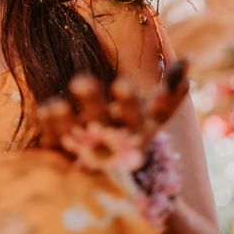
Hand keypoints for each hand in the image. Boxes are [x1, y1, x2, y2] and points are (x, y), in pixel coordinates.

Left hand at [36, 60, 189, 152]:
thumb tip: (188, 59)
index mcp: (138, 131)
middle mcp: (112, 142)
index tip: (121, 84)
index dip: (129, 103)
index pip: (137, 117)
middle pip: (102, 122)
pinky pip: (54, 141)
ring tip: (57, 103)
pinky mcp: (62, 156)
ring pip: (75, 133)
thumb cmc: (133, 130)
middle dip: (92, 102)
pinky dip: (51, 126)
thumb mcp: (155, 115)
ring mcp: (86, 150)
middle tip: (81, 80)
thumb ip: (173, 91)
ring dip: (66, 118)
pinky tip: (45, 109)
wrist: (110, 174)